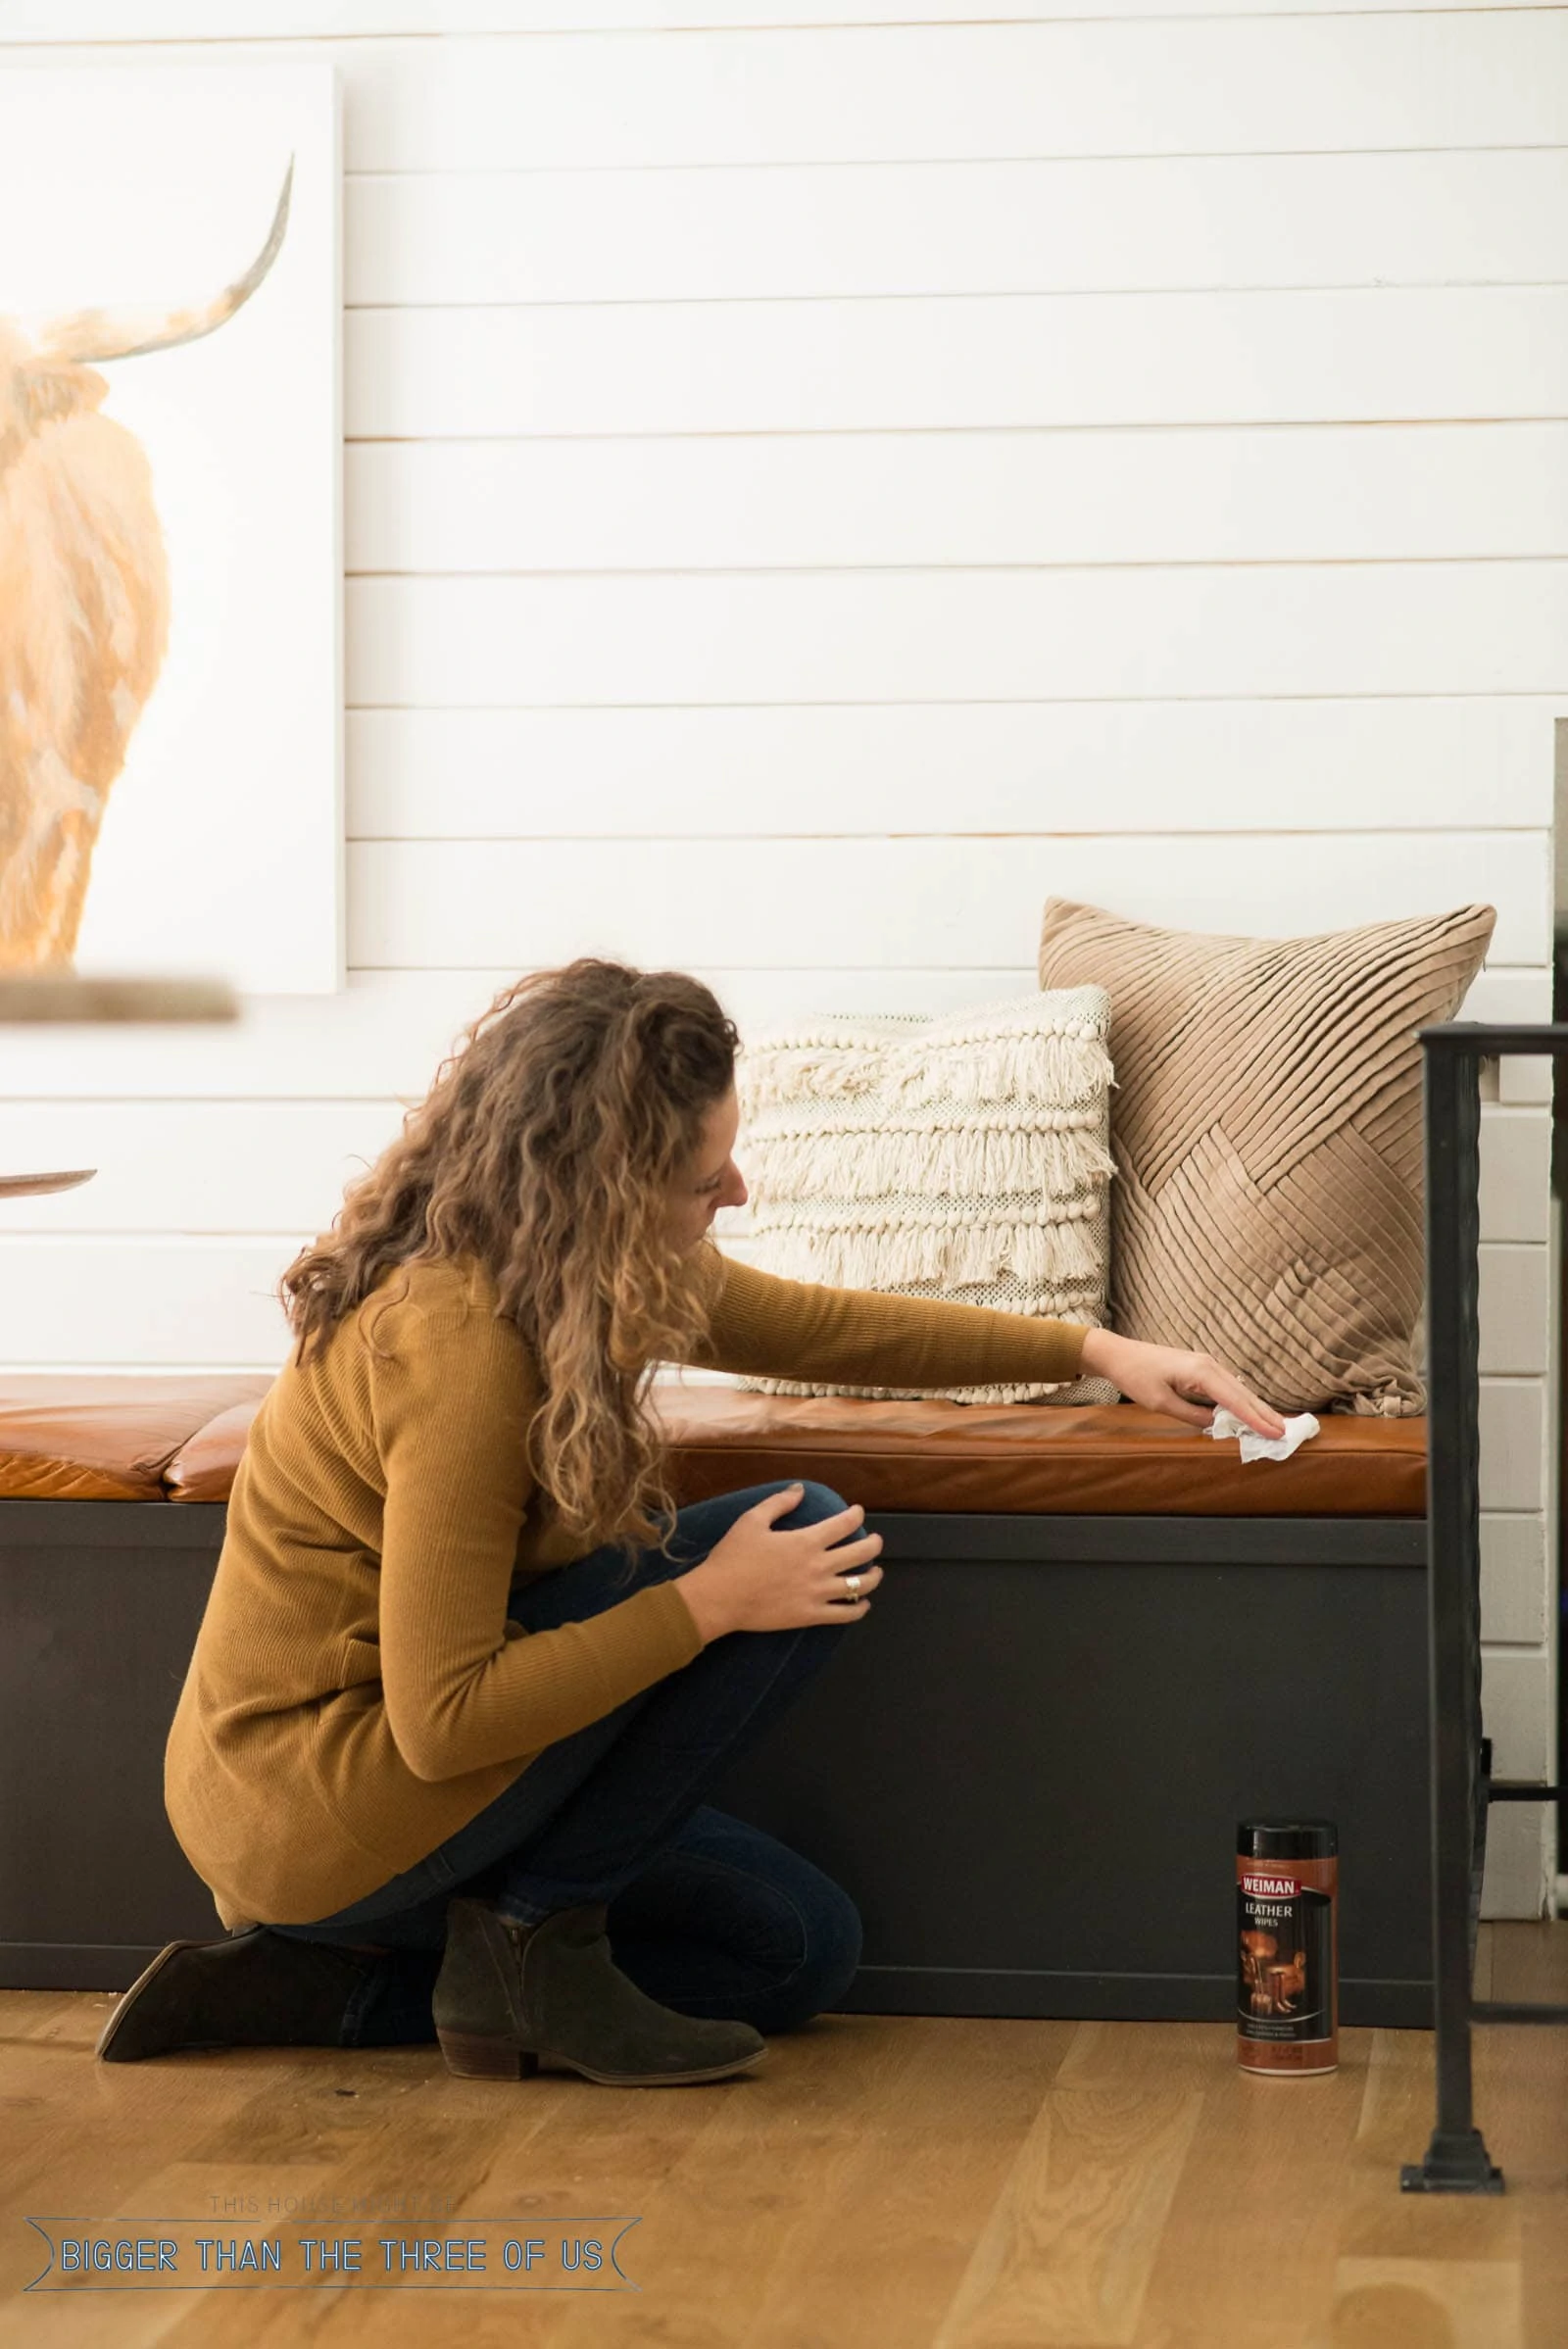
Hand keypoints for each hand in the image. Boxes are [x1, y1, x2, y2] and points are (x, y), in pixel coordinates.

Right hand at [675, 1483, 884, 1641]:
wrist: (720, 1598)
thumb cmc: (733, 1557)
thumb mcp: (752, 1521)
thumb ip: (779, 1503)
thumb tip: (800, 1489)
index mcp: (806, 1541)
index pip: (844, 1524)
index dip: (856, 1515)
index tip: (858, 1512)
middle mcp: (818, 1566)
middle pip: (861, 1553)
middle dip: (874, 1544)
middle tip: (875, 1540)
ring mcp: (817, 1593)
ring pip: (859, 1585)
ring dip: (873, 1577)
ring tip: (876, 1572)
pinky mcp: (811, 1616)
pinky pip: (845, 1615)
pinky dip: (859, 1609)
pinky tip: (862, 1604)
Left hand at [1079, 1327, 1287, 1439]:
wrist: (1119, 1354)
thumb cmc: (1136, 1376)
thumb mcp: (1162, 1403)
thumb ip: (1192, 1415)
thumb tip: (1218, 1425)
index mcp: (1201, 1372)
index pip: (1235, 1400)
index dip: (1256, 1419)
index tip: (1276, 1433)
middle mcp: (1209, 1365)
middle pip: (1243, 1393)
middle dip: (1265, 1413)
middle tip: (1287, 1431)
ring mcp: (1206, 1364)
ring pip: (1238, 1389)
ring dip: (1256, 1407)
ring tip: (1275, 1425)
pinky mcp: (1201, 1368)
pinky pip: (1228, 1387)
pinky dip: (1242, 1401)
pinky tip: (1250, 1412)